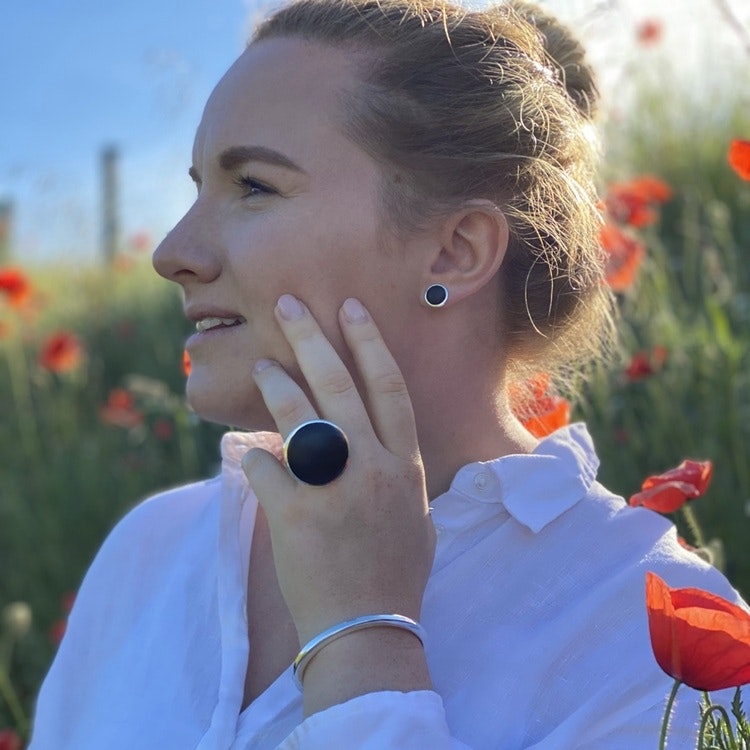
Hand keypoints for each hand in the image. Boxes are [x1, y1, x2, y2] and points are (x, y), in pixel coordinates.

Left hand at [241, 295, 435, 646]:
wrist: (368, 630)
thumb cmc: (396, 574)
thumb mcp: (418, 518)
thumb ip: (403, 475)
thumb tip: (382, 446)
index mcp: (404, 465)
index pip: (388, 388)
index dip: (368, 343)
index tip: (350, 308)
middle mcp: (372, 467)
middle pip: (340, 386)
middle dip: (313, 338)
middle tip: (288, 304)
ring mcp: (333, 489)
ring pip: (300, 417)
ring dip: (276, 383)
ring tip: (259, 361)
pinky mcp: (294, 515)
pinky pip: (266, 469)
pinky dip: (252, 457)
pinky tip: (242, 450)